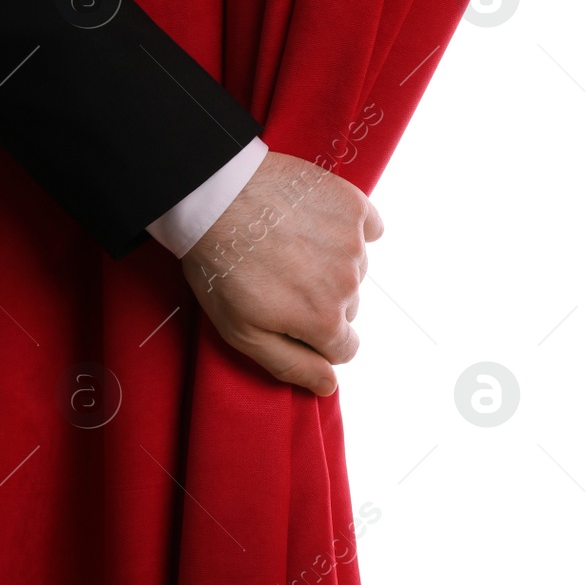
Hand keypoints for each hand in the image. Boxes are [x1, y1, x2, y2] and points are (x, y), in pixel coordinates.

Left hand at [179, 151, 382, 394]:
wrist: (215, 197)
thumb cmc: (221, 267)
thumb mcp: (243, 331)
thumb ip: (291, 364)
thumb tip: (329, 386)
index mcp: (324, 321)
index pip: (344, 348)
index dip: (317, 338)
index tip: (291, 317)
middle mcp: (349, 284)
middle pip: (349, 307)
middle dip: (322, 300)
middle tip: (282, 278)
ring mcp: (354, 243)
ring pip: (356, 268)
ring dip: (333, 263)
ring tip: (290, 246)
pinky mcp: (354, 206)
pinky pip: (369, 228)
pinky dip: (350, 229)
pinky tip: (317, 223)